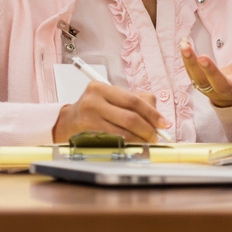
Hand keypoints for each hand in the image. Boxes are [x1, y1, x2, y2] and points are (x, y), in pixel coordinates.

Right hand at [52, 82, 167, 143]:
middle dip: (148, 129)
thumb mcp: (112, 98)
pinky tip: (134, 144)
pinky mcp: (87, 133)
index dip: (151, 113)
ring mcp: (88, 117)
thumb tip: (158, 118)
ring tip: (147, 141)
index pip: (133, 100)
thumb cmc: (96, 109)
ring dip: (140, 139)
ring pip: (123, 132)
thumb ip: (136, 102)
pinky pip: (114, 140)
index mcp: (101, 87)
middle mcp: (93, 99)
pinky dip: (128, 144)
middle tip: (156, 136)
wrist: (68, 121)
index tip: (163, 123)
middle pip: (130, 117)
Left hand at [180, 38, 231, 107]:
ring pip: (199, 78)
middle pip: (219, 83)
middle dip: (210, 72)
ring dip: (191, 63)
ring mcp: (213, 86)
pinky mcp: (201, 81)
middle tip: (203, 58)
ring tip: (185, 46)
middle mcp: (229, 89)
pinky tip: (183, 43)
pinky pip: (191, 71)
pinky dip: (187, 58)